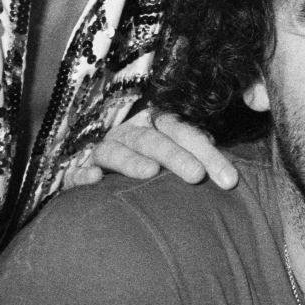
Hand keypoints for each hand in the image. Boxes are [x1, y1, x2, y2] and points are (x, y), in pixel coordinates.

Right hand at [71, 110, 237, 188]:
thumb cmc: (152, 162)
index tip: (229, 179)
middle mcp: (129, 133)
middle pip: (153, 140)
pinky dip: (82, 174)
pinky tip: (94, 179)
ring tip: (151, 173)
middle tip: (197, 176)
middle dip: (176, 157)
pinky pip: (75, 171)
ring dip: (132, 160)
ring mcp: (103, 150)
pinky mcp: (78, 170)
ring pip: (116, 151)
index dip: (207, 153)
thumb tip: (219, 154)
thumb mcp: (175, 151)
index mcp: (155, 124)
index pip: (184, 132)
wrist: (102, 171)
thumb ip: (197, 150)